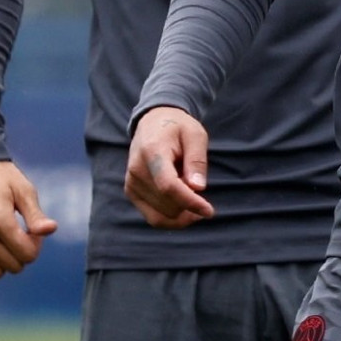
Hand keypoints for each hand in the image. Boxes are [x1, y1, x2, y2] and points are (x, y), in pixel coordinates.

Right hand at [0, 159, 57, 277]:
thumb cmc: (0, 177)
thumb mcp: (24, 190)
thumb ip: (36, 215)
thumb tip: (51, 230)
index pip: (26, 254)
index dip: (36, 245)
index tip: (32, 230)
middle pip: (13, 266)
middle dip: (23, 254)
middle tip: (22, 235)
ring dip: (7, 262)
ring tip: (8, 242)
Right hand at [126, 106, 212, 226]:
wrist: (153, 123)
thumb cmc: (178, 128)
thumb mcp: (195, 135)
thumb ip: (197, 160)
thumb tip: (198, 188)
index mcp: (152, 152)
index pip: (168, 186)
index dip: (190, 202)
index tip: (209, 211)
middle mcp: (136, 170)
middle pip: (168, 205)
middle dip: (189, 203)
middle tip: (194, 181)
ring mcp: (131, 183)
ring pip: (162, 216)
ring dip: (181, 210)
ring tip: (185, 185)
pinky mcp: (131, 192)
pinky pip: (154, 218)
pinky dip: (172, 217)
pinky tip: (181, 201)